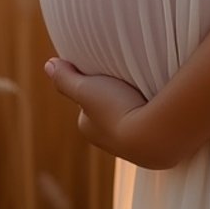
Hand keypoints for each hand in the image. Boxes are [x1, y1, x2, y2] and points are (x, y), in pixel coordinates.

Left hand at [43, 58, 172, 167]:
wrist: (152, 135)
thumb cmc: (115, 110)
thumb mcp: (85, 89)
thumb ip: (66, 78)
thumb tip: (49, 65)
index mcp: (89, 127)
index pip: (89, 101)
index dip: (96, 84)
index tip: (108, 71)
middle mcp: (107, 140)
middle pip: (110, 109)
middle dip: (117, 95)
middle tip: (129, 77)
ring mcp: (131, 144)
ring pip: (131, 116)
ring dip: (137, 103)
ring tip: (148, 88)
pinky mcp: (154, 144)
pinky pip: (151, 123)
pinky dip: (153, 112)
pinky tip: (160, 102)